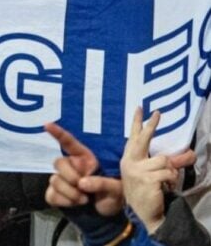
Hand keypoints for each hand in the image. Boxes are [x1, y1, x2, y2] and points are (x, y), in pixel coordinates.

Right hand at [44, 121, 123, 215]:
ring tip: (84, 200)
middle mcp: (71, 167)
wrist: (106, 217)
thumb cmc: (113, 197)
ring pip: (54, 180)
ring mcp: (62, 180)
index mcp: (85, 159)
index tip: (47, 125)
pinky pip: (51, 195)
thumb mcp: (116, 190)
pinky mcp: (56, 194)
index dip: (58, 133)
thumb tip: (82, 183)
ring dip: (70, 193)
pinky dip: (63, 201)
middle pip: (59, 163)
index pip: (69, 143)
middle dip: (70, 177)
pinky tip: (74, 204)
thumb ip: (102, 183)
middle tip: (84, 189)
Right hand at [120, 107, 196, 234]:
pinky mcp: (146, 179)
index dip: (137, 122)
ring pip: (164, 160)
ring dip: (170, 171)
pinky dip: (171, 180)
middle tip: (157, 113)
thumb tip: (190, 153)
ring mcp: (137, 171)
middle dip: (150, 126)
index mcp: (129, 159)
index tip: (140, 108)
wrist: (146, 212)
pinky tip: (164, 187)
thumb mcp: (155, 174)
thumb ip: (172, 162)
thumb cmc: (149, 190)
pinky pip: (168, 172)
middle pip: (143, 140)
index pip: (133, 137)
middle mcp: (130, 162)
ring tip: (164, 181)